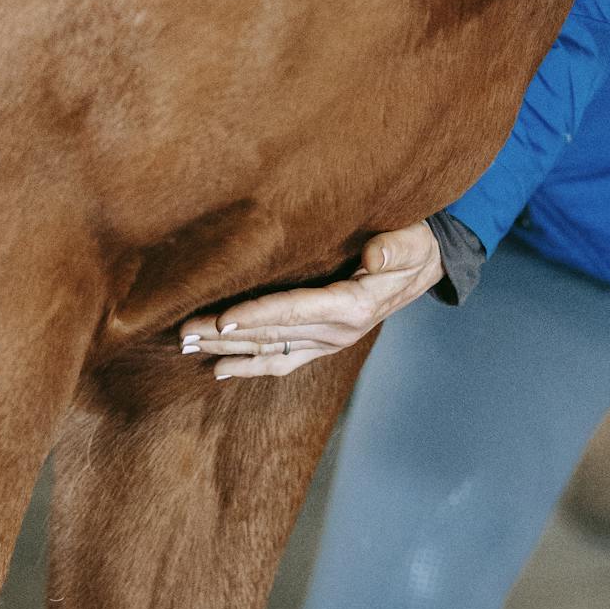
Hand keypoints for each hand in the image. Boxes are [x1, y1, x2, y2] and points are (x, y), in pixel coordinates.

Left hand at [179, 220, 442, 377]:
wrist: (425, 266)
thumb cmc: (412, 245)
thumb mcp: (411, 240)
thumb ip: (394, 247)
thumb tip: (375, 255)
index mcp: (352, 306)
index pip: (294, 310)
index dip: (257, 315)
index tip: (222, 319)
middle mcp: (336, 332)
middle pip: (271, 334)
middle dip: (225, 334)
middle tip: (184, 331)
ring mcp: (327, 343)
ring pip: (269, 350)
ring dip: (227, 350)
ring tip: (188, 347)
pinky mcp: (322, 344)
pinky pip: (281, 360)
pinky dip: (249, 365)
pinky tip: (219, 368)